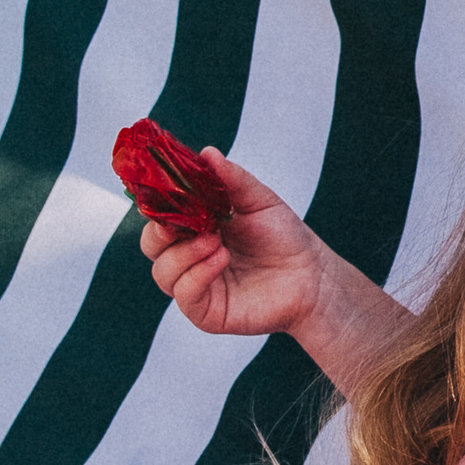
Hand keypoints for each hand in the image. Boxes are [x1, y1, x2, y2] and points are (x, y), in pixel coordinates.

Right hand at [139, 148, 324, 339]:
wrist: (313, 275)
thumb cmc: (286, 238)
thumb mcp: (259, 200)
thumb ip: (232, 178)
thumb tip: (207, 153)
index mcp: (197, 227)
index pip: (160, 217)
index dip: (156, 206)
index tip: (161, 192)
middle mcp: (190, 256)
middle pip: (152, 245)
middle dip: (159, 232)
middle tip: (180, 221)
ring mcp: (196, 284)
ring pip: (163, 271)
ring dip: (185, 253)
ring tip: (215, 241)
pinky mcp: (206, 310)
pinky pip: (184, 294)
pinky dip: (197, 274)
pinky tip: (220, 260)